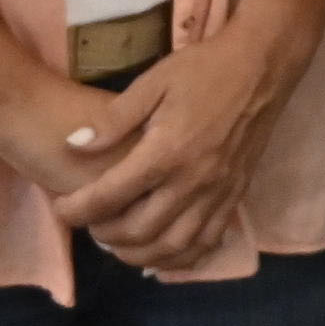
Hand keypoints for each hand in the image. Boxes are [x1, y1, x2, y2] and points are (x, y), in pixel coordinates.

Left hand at [66, 21, 304, 271]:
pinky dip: (181, 258)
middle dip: (105, 235)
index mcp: (167, 151)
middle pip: (140, 231)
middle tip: (90, 224)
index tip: (61, 210)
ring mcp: (218, 194)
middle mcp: (193, 181)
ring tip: (118, 244)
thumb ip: (113, 119)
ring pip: (173, 247)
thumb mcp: (153, 81)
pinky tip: (162, 254)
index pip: (111, 195)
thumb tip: (74, 144)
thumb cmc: (203, 69)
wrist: (262, 67)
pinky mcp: (235, 197)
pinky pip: (207, 243)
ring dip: (139, 254)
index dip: (78, 209)